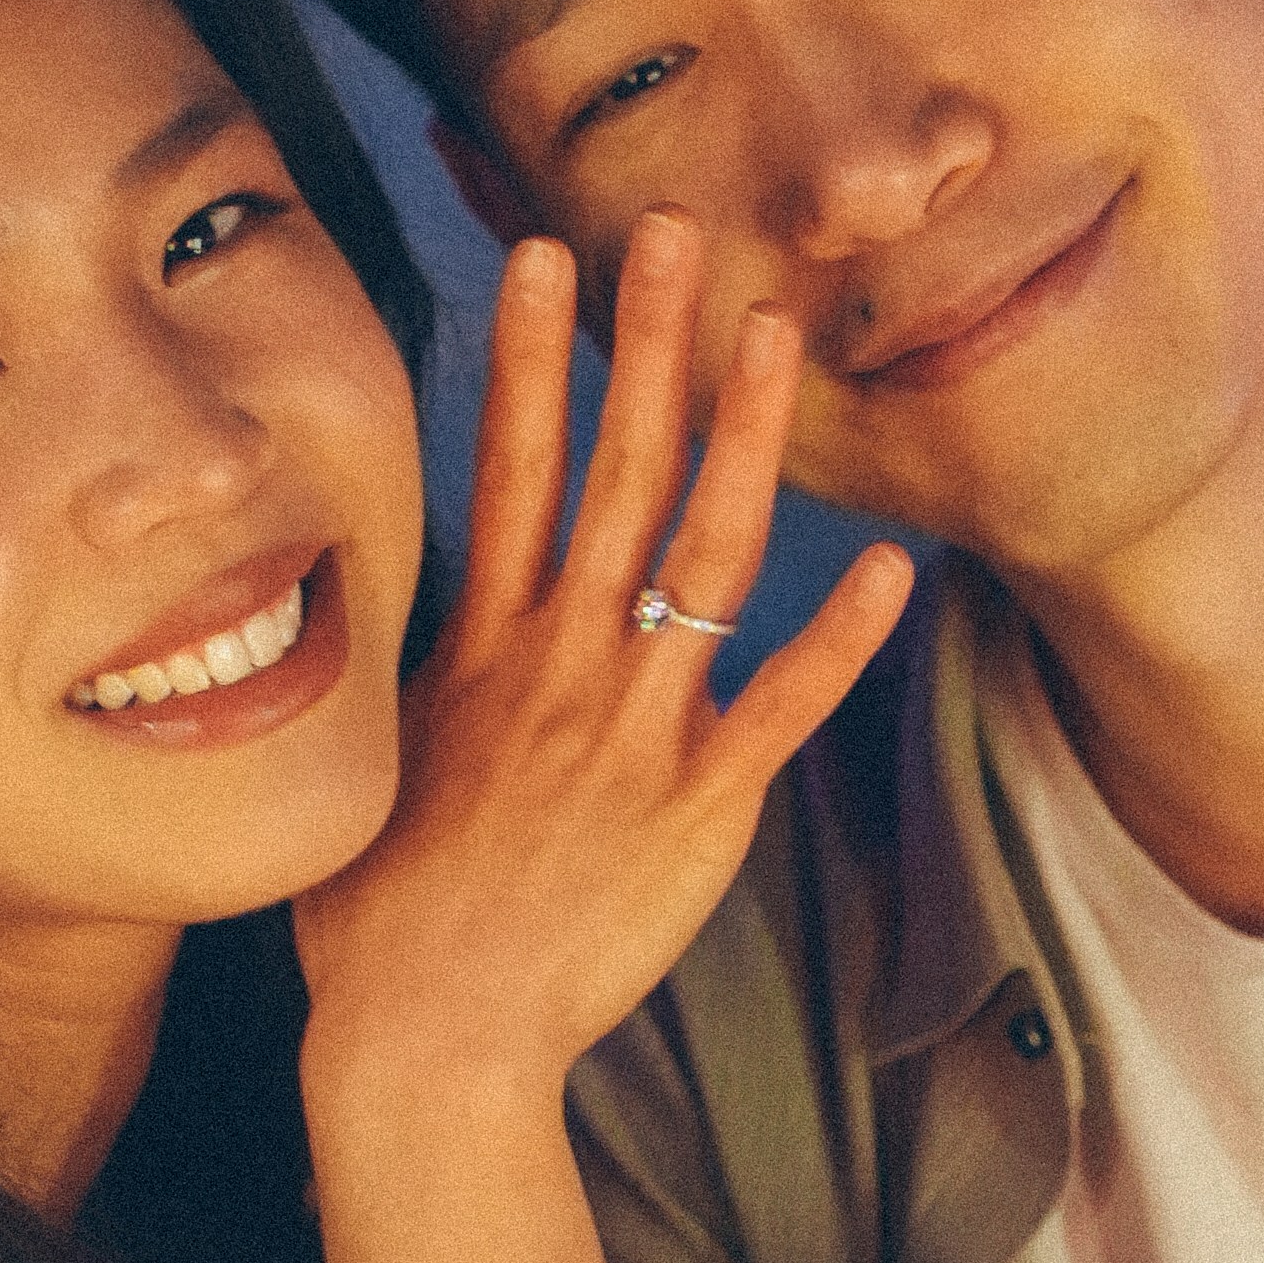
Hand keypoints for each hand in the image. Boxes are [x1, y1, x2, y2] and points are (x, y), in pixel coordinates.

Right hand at [294, 213, 907, 1093]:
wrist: (425, 1033)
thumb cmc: (378, 926)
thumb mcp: (373, 769)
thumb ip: (420, 684)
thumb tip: (426, 626)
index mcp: (481, 650)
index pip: (506, 467)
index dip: (528, 354)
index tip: (544, 254)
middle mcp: (560, 664)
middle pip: (612, 471)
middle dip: (644, 343)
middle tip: (672, 230)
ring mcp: (634, 727)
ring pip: (703, 553)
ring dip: (746, 437)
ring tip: (777, 335)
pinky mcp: (697, 805)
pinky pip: (780, 705)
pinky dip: (837, 637)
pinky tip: (890, 567)